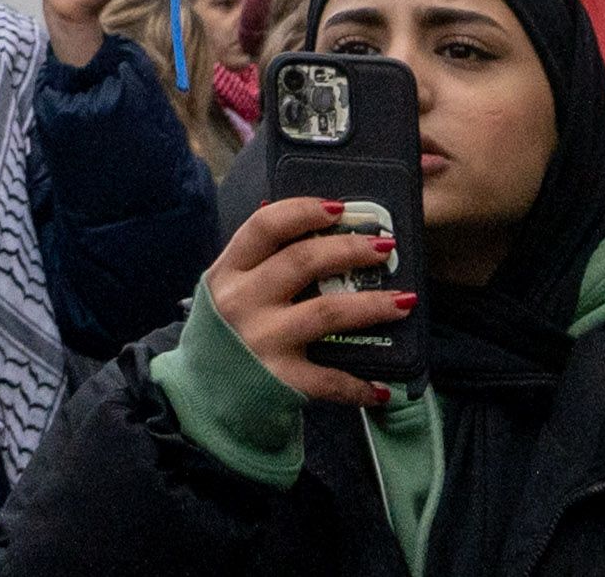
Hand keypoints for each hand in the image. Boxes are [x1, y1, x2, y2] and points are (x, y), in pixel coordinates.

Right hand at [202, 196, 415, 408]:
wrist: (199, 396)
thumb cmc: (223, 334)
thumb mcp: (228, 289)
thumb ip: (257, 261)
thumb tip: (306, 221)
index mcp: (229, 271)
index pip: (264, 227)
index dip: (303, 211)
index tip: (339, 207)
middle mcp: (243, 301)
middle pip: (301, 262)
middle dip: (349, 249)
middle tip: (385, 246)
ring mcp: (262, 341)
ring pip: (326, 312)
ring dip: (370, 305)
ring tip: (405, 301)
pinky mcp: (279, 380)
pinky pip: (328, 379)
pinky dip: (357, 385)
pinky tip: (381, 389)